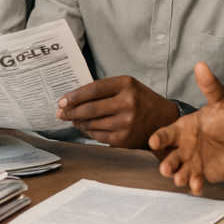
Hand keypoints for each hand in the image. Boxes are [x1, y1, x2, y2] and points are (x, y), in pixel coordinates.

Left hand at [55, 75, 179, 148]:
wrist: (163, 120)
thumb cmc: (141, 100)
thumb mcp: (128, 86)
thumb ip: (104, 89)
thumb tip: (74, 98)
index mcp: (127, 84)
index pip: (94, 89)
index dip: (75, 96)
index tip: (62, 101)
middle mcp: (127, 103)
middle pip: (90, 108)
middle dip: (71, 111)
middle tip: (60, 113)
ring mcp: (126, 123)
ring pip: (92, 123)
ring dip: (78, 122)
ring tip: (71, 119)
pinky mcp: (124, 139)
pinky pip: (99, 135)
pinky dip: (88, 131)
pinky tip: (84, 127)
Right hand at [149, 62, 223, 194]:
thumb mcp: (222, 101)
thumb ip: (210, 87)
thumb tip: (201, 65)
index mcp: (183, 129)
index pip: (166, 133)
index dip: (159, 138)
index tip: (154, 142)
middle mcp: (184, 146)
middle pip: (169, 155)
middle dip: (166, 163)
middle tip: (166, 168)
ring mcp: (192, 161)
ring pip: (179, 170)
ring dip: (178, 176)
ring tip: (181, 179)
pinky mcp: (203, 174)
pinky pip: (195, 181)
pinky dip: (194, 184)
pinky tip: (198, 186)